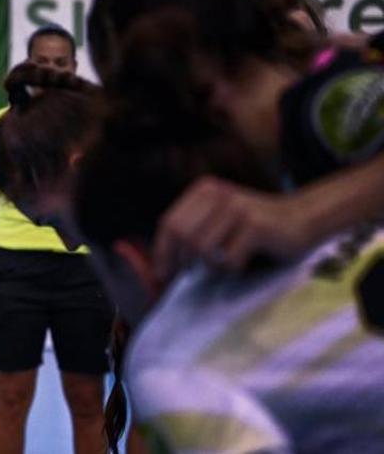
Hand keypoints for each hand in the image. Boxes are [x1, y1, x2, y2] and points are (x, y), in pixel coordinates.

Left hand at [152, 177, 310, 279]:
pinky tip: (242, 264)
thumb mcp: (221, 218)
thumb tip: (162, 264)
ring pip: (201, 248)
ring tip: (223, 266)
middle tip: (187, 275)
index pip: (169, 222)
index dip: (162, 251)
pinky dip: (231, 269)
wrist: (305, 218)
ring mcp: (237, 208)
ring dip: (209, 266)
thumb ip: (194, 230)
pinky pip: (227, 259)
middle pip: (181, 235)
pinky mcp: (255, 226)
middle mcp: (218, 195)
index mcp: (204, 190)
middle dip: (180, 261)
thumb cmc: (257, 227)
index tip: (163, 273)